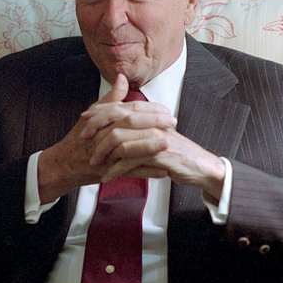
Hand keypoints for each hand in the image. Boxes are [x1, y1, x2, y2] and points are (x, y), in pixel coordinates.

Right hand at [37, 74, 175, 202]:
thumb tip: (122, 78)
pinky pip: (129, 171)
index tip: (166, 110)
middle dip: (154, 122)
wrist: (63, 164)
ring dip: (150, 146)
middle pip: (130, 124)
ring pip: (129, 147)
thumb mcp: (94, 114)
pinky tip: (162, 170)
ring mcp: (106, 153)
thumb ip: (111, 98)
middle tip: (172, 122)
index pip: (129, 109)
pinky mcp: (107, 170)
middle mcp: (104, 133)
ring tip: (168, 143)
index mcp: (104, 119)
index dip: (149, 108)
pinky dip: (147, 171)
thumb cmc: (80, 138)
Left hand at [81, 79, 225, 200]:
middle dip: (96, 126)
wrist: (198, 166)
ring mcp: (154, 136)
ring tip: (94, 162)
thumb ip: (136, 125)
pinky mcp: (157, 154)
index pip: (120, 105)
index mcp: (149, 114)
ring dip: (103, 151)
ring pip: (120, 138)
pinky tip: (107, 177)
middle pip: (117, 116)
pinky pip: (130, 160)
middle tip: (83, 137)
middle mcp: (151, 121)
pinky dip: (115, 169)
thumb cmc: (173, 151)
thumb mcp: (153, 134)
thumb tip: (117, 117)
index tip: (84, 117)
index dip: (100, 109)